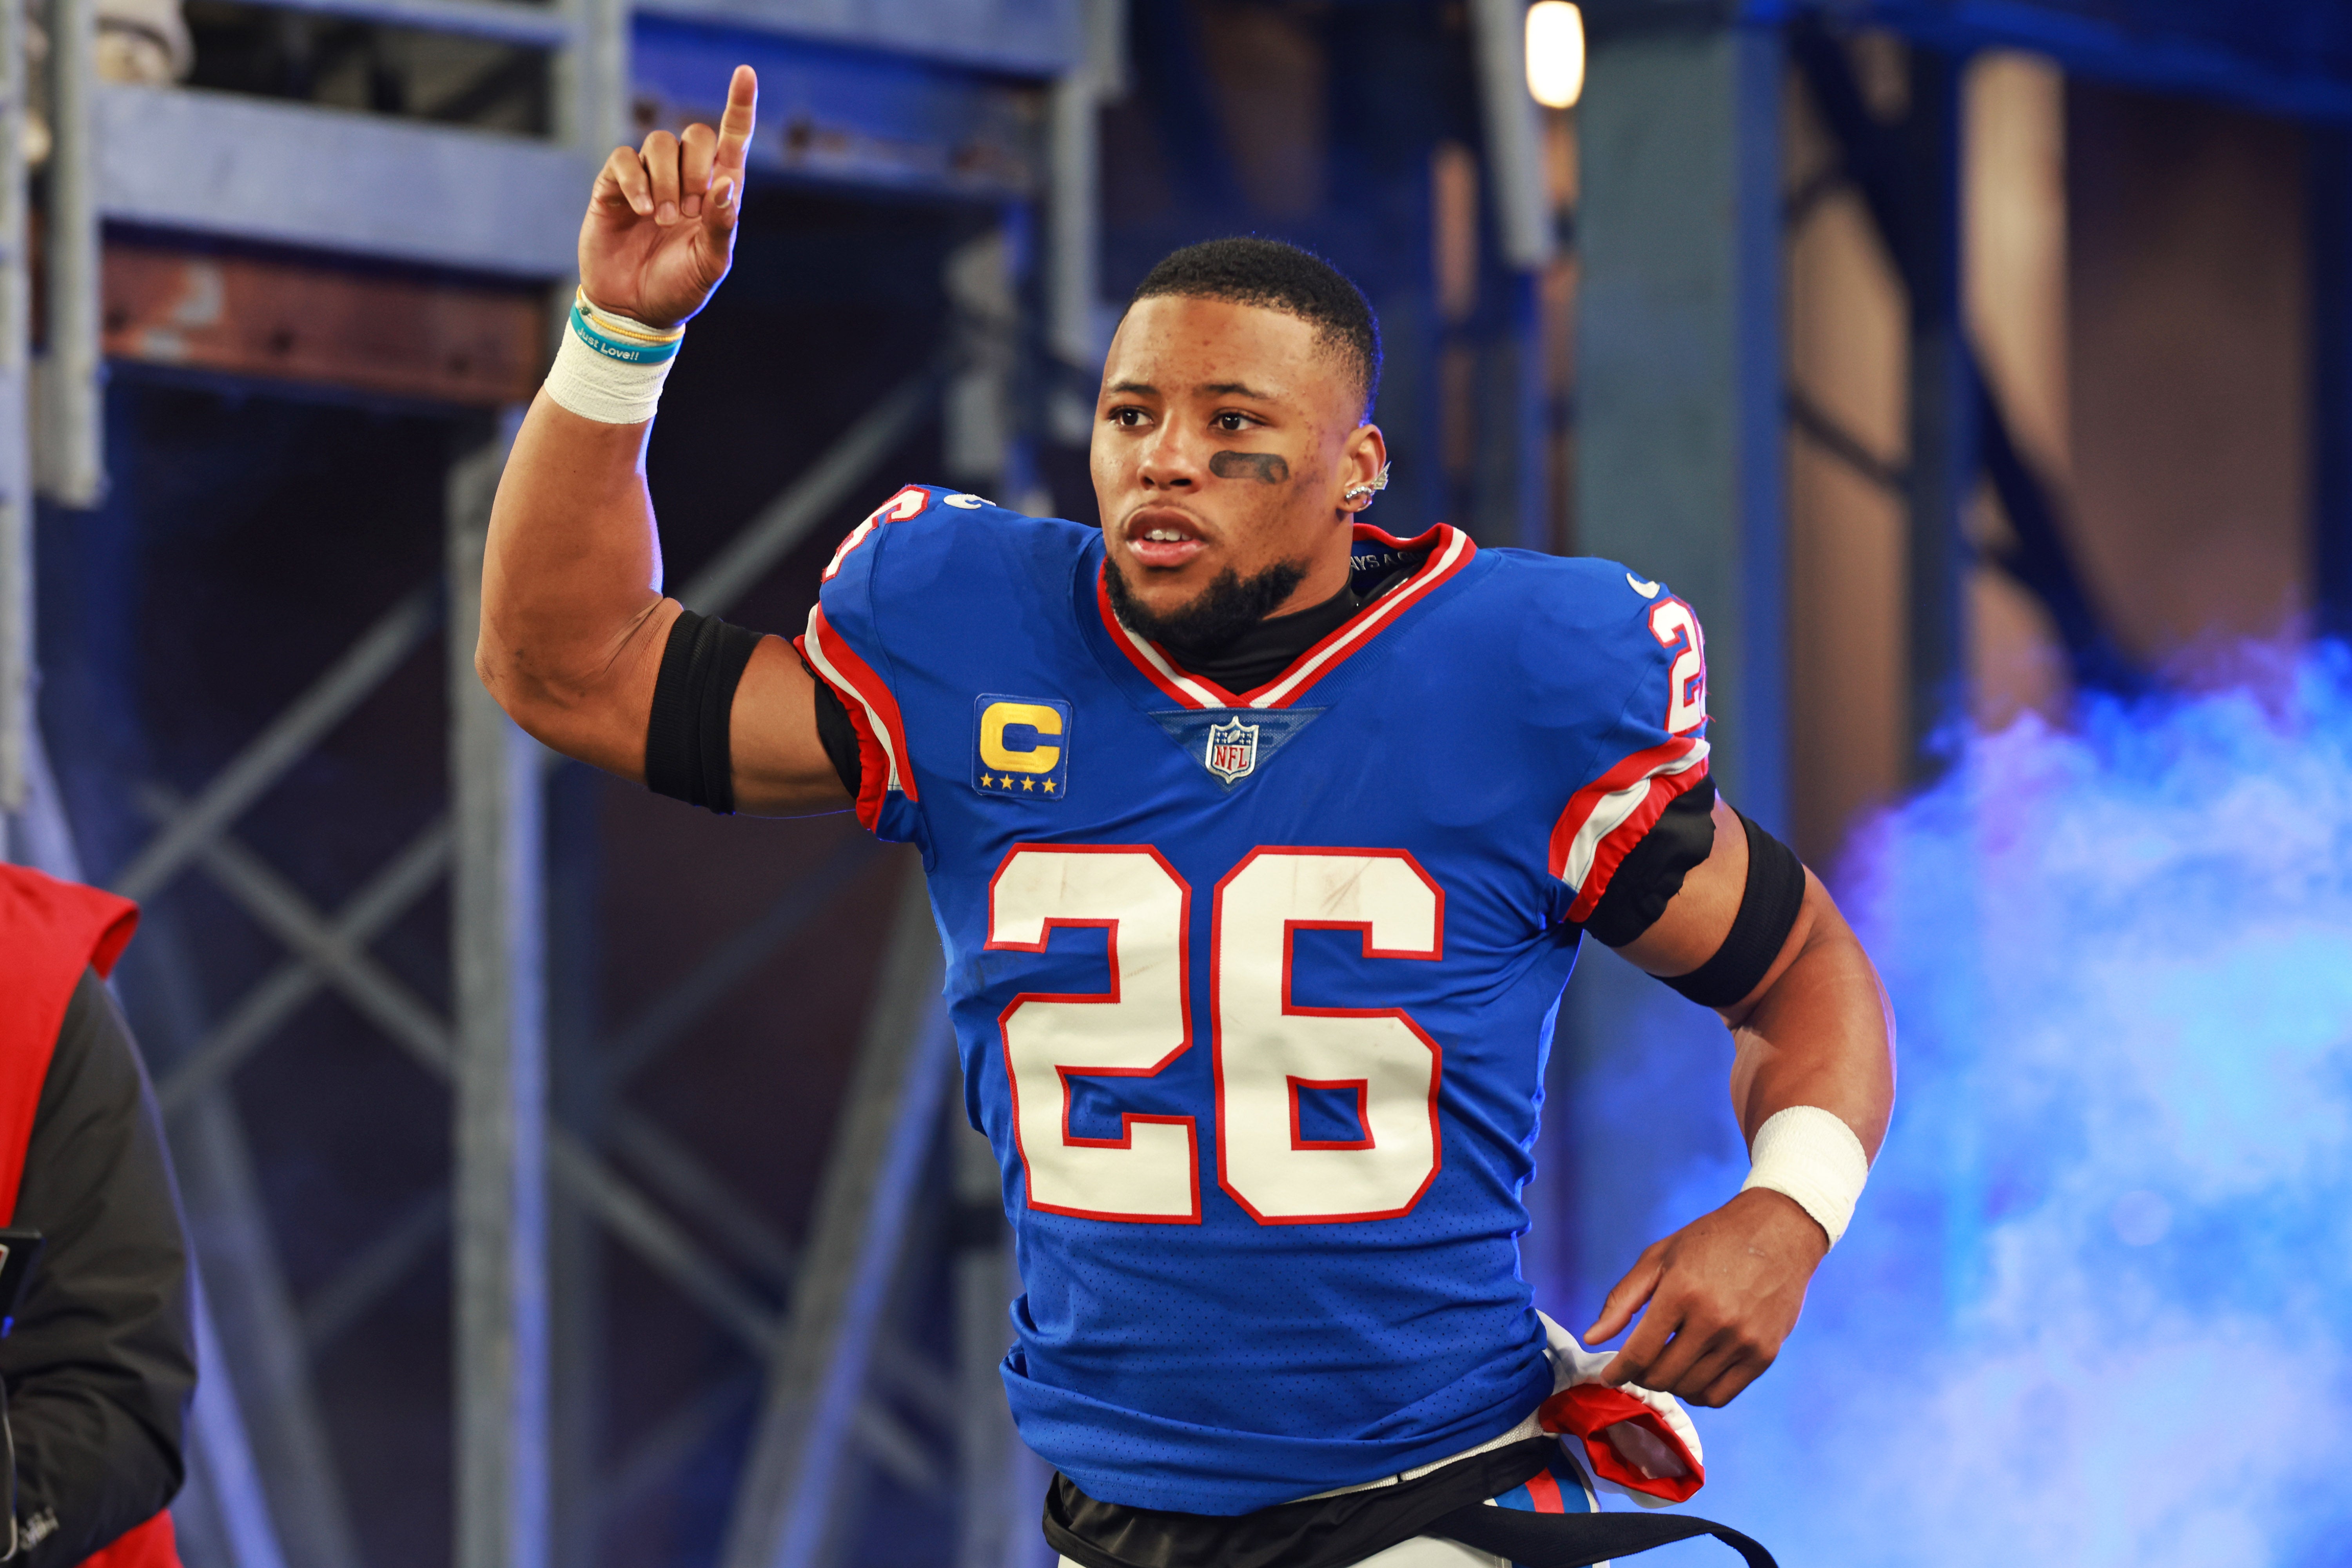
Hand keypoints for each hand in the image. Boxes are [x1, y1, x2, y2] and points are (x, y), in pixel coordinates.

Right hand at [579, 65, 756, 328]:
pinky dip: (635, 179)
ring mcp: (648, 179)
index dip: (739, 105)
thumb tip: (727, 184)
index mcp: (716, 194)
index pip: (731, 140)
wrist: (634, 309)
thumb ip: (722, 226)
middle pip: (694, 135)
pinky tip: (643, 210)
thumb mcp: (711, 264)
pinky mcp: (614, 186)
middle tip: (689, 210)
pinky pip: (623, 158)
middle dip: (695, 166)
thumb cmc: (678, 288)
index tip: (745, 72)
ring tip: (664, 219)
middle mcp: (683, 179)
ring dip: (665, 179)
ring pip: (658, 143)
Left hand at [1581, 1187, 1826, 1407]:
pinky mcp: (1764, 1354)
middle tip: (1638, 1366)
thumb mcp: (1659, 1256)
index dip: (1618, 1371)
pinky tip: (1691, 1373)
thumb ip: (1623, 1299)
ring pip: (1691, 1389)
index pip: (1640, 1352)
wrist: (1779, 1231)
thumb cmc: (1712, 1240)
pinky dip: (1699, 1392)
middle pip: (1663, 1376)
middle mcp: (1714, 1320)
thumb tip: (1592, 1337)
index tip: (1609, 1376)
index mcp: (1682, 1291)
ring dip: (1670, 1385)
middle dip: (1641, 1377)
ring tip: (1665, 1365)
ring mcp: (1743, 1340)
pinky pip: (1721, 1395)